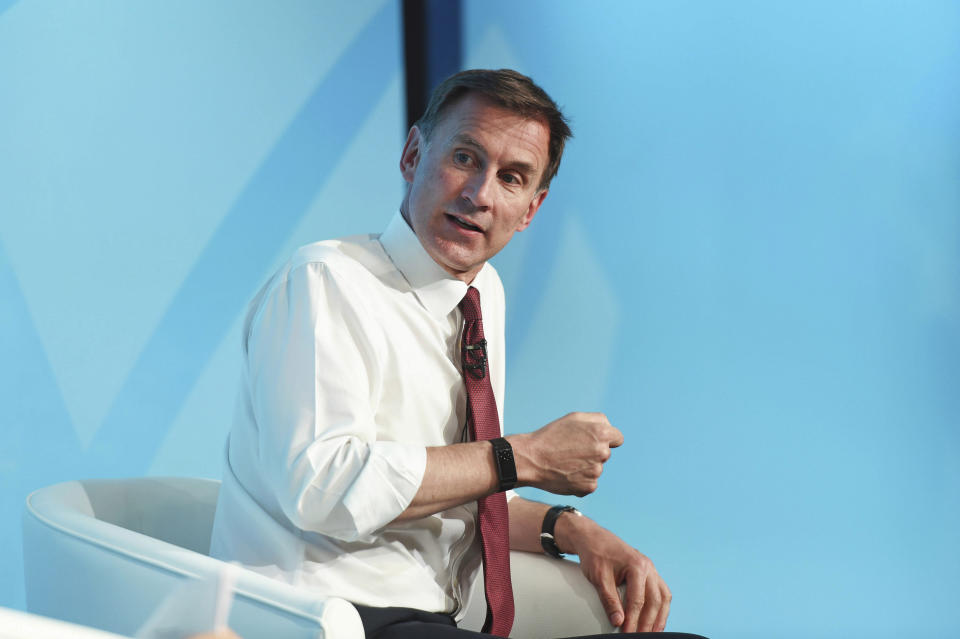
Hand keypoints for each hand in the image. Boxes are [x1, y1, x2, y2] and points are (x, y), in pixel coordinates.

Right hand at [510, 412, 622, 495]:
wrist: (532, 459)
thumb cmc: (551, 436)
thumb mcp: (574, 417)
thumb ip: (598, 420)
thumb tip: (610, 429)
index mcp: (601, 433)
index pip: (618, 438)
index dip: (605, 438)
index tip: (593, 441)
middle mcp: (602, 453)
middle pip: (605, 453)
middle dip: (593, 452)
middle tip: (571, 450)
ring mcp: (596, 472)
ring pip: (596, 468)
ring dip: (586, 466)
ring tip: (565, 462)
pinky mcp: (589, 487)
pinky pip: (589, 482)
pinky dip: (580, 480)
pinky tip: (566, 473)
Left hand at [557, 514, 671, 632]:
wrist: (593, 538)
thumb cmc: (595, 555)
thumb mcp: (599, 578)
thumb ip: (609, 600)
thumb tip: (618, 621)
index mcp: (637, 566)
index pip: (638, 600)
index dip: (633, 620)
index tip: (627, 633)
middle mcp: (648, 567)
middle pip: (655, 600)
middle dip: (648, 622)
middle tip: (640, 636)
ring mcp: (651, 569)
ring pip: (663, 596)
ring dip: (660, 616)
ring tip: (654, 633)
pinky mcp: (649, 572)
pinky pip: (661, 591)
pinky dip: (661, 606)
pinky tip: (657, 618)